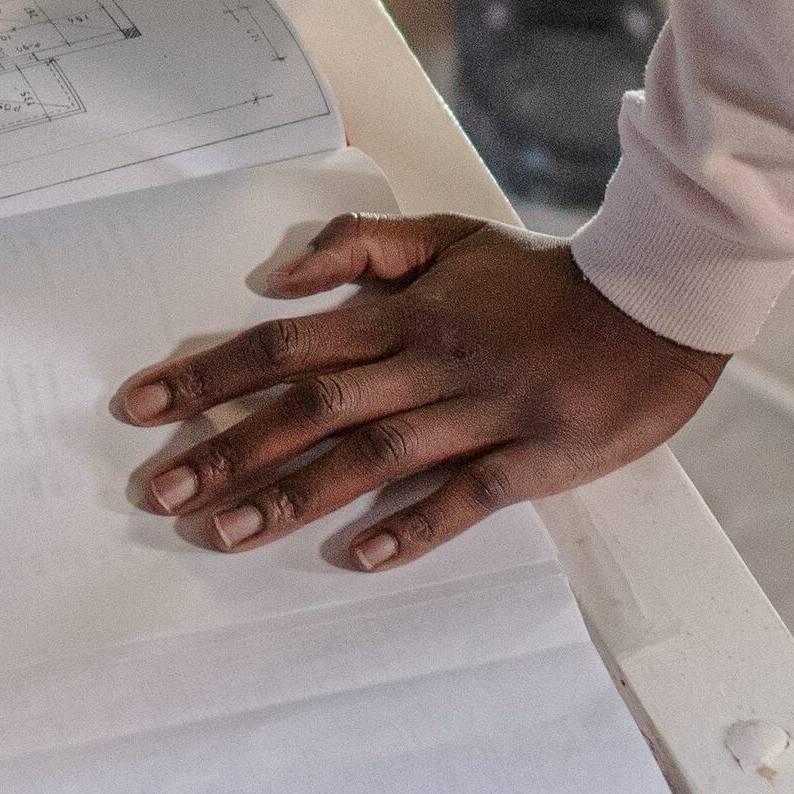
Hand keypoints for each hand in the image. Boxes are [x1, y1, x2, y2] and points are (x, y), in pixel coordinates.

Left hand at [110, 216, 724, 571]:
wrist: (653, 305)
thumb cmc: (537, 275)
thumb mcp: (445, 234)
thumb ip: (358, 245)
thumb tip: (278, 276)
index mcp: (401, 314)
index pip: (284, 344)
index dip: (208, 376)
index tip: (140, 407)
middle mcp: (427, 364)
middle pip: (310, 409)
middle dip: (227, 450)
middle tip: (158, 492)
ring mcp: (479, 414)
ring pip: (370, 459)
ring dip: (291, 497)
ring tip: (224, 533)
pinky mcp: (531, 460)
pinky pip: (462, 499)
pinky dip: (409, 529)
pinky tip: (353, 559)